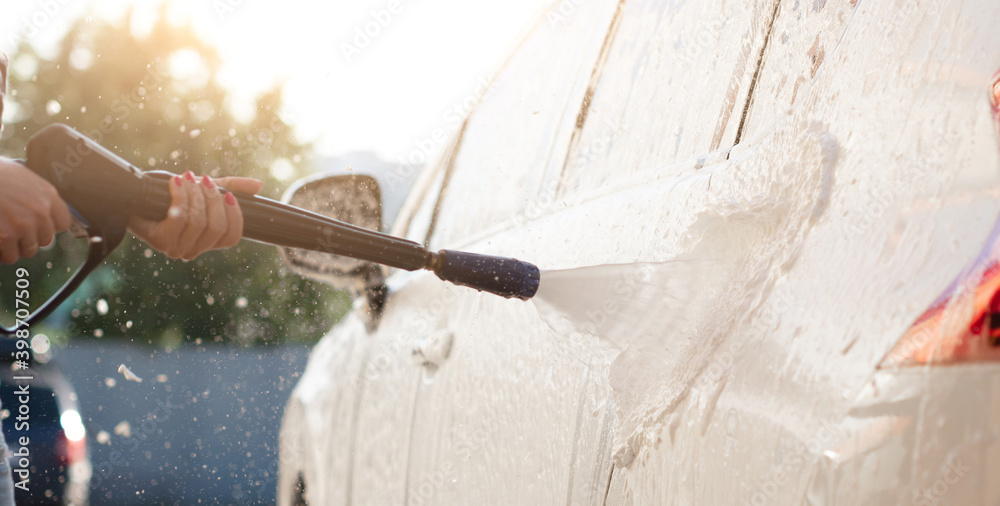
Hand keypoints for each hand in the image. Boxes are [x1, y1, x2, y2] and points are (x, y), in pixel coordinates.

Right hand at [0, 157, 71, 263]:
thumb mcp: (20, 175)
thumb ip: (35, 193)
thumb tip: (41, 208)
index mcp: (47, 195)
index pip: (62, 223)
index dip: (48, 226)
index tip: (38, 226)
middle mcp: (40, 211)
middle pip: (45, 239)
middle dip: (30, 237)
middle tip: (14, 230)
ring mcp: (24, 225)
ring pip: (28, 250)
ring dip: (16, 246)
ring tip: (3, 236)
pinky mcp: (6, 236)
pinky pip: (10, 255)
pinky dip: (2, 253)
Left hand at [128, 171, 262, 259]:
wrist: (130, 196)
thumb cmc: (167, 194)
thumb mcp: (202, 189)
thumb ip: (229, 188)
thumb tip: (258, 185)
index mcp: (206, 243)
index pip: (232, 236)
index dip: (234, 214)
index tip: (226, 193)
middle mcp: (192, 250)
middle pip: (217, 226)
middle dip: (212, 198)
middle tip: (203, 180)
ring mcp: (175, 248)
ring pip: (198, 221)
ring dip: (194, 194)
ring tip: (185, 178)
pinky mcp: (160, 240)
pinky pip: (179, 218)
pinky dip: (180, 196)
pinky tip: (176, 183)